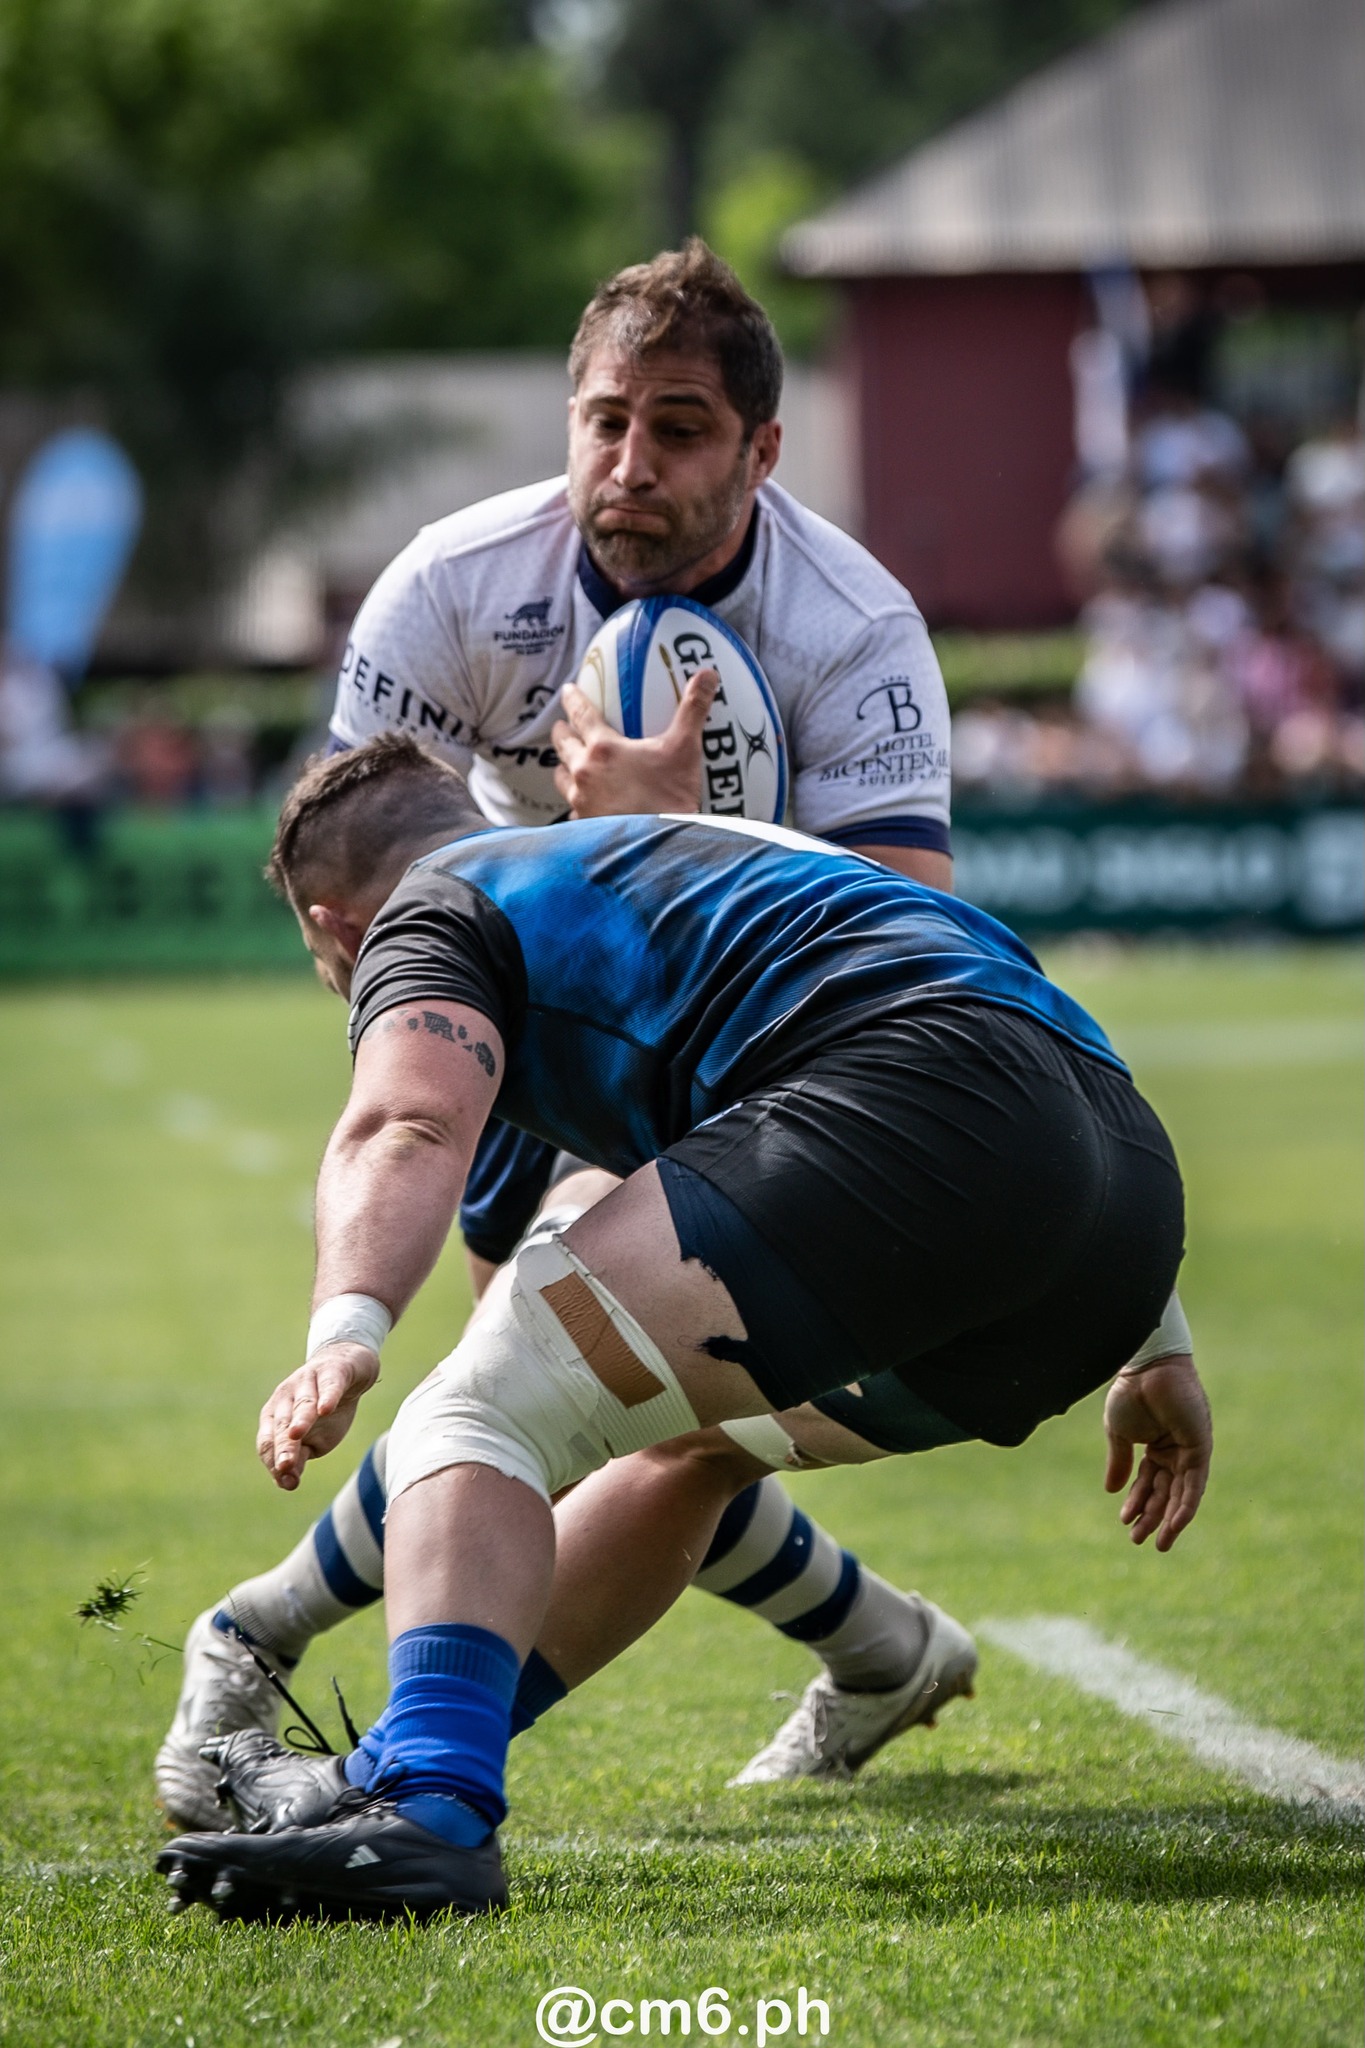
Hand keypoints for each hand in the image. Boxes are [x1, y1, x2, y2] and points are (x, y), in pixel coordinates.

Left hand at [257, 1341, 380, 1490]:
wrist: (348, 1370)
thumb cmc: (324, 1411)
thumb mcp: (312, 1440)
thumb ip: (297, 1459)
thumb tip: (287, 1483)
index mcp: (275, 1416)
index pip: (268, 1441)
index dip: (275, 1461)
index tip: (287, 1481)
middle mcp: (286, 1396)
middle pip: (282, 1424)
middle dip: (282, 1445)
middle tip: (285, 1466)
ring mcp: (308, 1381)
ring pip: (303, 1403)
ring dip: (299, 1419)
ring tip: (296, 1434)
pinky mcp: (333, 1371)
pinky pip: (329, 1385)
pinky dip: (327, 1396)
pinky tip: (326, 1409)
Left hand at [552, 667, 718, 816]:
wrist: (660, 848)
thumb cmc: (669, 799)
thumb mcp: (685, 749)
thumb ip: (692, 710)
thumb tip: (706, 675)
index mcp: (603, 749)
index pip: (580, 715)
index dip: (572, 699)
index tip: (567, 691)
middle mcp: (584, 772)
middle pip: (562, 744)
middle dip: (562, 732)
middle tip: (564, 725)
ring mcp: (581, 800)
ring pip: (561, 776)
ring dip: (564, 766)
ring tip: (570, 763)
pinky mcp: (585, 824)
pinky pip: (573, 808)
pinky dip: (577, 802)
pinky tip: (586, 804)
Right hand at [1103, 1353, 1211, 1550]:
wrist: (1146, 1367)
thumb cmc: (1131, 1392)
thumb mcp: (1119, 1433)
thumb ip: (1119, 1461)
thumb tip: (1111, 1492)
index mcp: (1156, 1446)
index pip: (1148, 1482)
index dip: (1136, 1502)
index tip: (1124, 1522)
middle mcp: (1175, 1451)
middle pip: (1165, 1492)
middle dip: (1151, 1517)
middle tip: (1137, 1540)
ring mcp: (1190, 1450)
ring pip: (1181, 1494)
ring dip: (1170, 1519)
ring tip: (1158, 1543)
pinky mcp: (1200, 1448)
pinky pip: (1194, 1484)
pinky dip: (1185, 1505)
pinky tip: (1174, 1524)